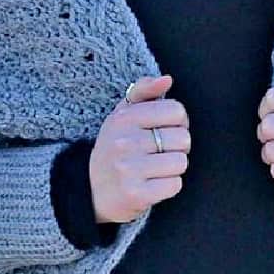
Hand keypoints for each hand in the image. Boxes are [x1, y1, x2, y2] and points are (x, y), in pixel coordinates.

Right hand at [89, 74, 190, 224]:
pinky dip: (169, 186)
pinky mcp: (135, 194)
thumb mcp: (122, 115)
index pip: (176, 110)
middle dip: (177, 146)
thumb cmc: (115, 148)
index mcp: (124, 118)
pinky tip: (153, 184)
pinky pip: (175, 184)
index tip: (166, 129)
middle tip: (160, 152)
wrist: (91, 192)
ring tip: (156, 168)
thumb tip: (167, 79)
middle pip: (182, 138)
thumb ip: (144, 91)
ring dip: (173, 167)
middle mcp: (124, 141)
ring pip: (181, 162)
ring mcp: (128, 169)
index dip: (178, 122)